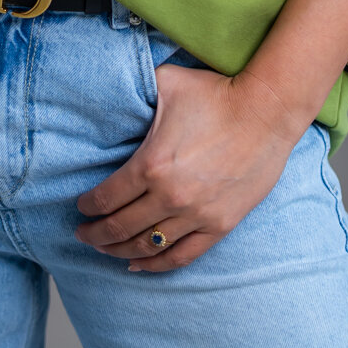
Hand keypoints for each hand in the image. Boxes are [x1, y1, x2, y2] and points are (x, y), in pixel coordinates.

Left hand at [74, 62, 302, 272]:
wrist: (267, 111)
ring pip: (147, 246)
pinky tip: (139, 265)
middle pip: (121, 227)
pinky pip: (181, 256)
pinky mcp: (219, 225)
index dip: (87, 206)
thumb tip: (114, 88)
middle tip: (83, 234)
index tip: (80, 207)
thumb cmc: (216, 93)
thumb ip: (137, 90)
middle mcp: (170, 196)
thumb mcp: (167, 82)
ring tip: (106, 249)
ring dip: (120, 251)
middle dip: (96, 234)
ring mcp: (196, 215)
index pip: (107, 197)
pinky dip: (156, 265)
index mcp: (151, 164)